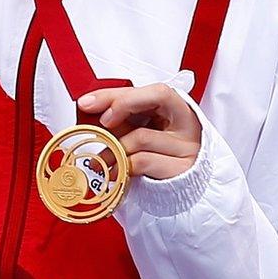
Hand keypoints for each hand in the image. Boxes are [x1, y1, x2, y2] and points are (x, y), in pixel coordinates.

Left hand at [76, 83, 202, 179]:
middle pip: (158, 96)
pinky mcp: (180, 170)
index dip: (121, 93)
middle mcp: (187, 123)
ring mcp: (187, 146)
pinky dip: (122, 165)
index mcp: (177, 108)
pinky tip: (114, 171)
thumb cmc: (156, 156)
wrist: (178, 189)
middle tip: (102, 122)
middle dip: (122, 105)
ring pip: (141, 135)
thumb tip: (89, 107)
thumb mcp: (139, 131)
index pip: (153, 89)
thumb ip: (122, 117)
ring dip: (114, 147)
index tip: (91, 103)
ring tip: (102, 159)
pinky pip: (142, 160)